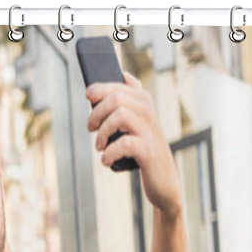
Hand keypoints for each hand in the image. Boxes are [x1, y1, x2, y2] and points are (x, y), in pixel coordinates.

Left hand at [86, 71, 182, 217]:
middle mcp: (148, 112)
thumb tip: (124, 74)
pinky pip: (123, 144)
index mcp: (144, 101)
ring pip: (119, 115)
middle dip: (97, 113)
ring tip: (99, 146)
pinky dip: (110, 153)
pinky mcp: (147, 150)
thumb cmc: (145, 148)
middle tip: (91, 128)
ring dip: (103, 132)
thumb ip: (132, 98)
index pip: (118, 86)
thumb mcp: (140, 120)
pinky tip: (106, 160)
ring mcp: (148, 130)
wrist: (163, 177)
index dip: (99, 89)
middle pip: (115, 99)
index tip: (88, 96)